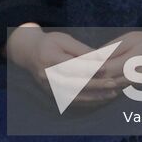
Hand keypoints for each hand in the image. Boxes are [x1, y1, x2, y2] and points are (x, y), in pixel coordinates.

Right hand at [3, 25, 123, 105]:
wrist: (28, 53)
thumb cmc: (49, 43)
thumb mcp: (64, 39)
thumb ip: (81, 50)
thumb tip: (101, 59)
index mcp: (49, 58)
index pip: (72, 65)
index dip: (89, 67)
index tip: (106, 68)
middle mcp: (47, 76)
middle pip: (74, 83)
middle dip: (96, 84)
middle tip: (113, 83)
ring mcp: (49, 87)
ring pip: (75, 95)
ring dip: (94, 96)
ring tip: (112, 93)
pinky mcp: (52, 94)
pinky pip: (72, 101)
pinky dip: (88, 101)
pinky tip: (101, 98)